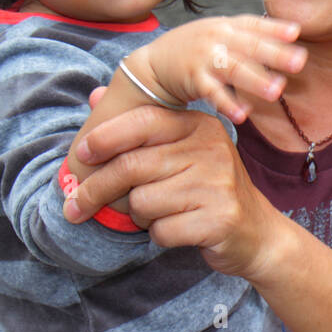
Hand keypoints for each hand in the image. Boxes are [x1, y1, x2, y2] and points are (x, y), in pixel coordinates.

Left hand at [63, 105, 281, 278]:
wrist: (257, 233)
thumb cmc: (208, 189)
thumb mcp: (182, 151)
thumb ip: (138, 128)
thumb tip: (93, 96)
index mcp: (199, 126)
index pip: (142, 121)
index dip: (104, 138)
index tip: (81, 157)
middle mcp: (211, 149)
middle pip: (132, 166)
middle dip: (95, 190)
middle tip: (74, 208)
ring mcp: (218, 184)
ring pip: (143, 202)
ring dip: (139, 216)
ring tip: (160, 214)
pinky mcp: (220, 218)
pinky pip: (162, 230)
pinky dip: (160, 235)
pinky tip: (179, 229)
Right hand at [127, 15, 304, 123]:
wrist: (154, 63)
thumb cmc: (197, 48)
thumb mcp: (221, 32)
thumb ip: (251, 34)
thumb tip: (292, 33)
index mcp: (227, 26)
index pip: (254, 25)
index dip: (275, 28)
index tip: (296, 33)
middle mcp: (217, 39)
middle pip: (249, 46)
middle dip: (275, 54)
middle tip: (299, 62)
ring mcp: (205, 59)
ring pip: (233, 70)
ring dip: (256, 80)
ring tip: (277, 91)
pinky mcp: (193, 80)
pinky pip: (213, 94)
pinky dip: (228, 104)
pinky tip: (244, 114)